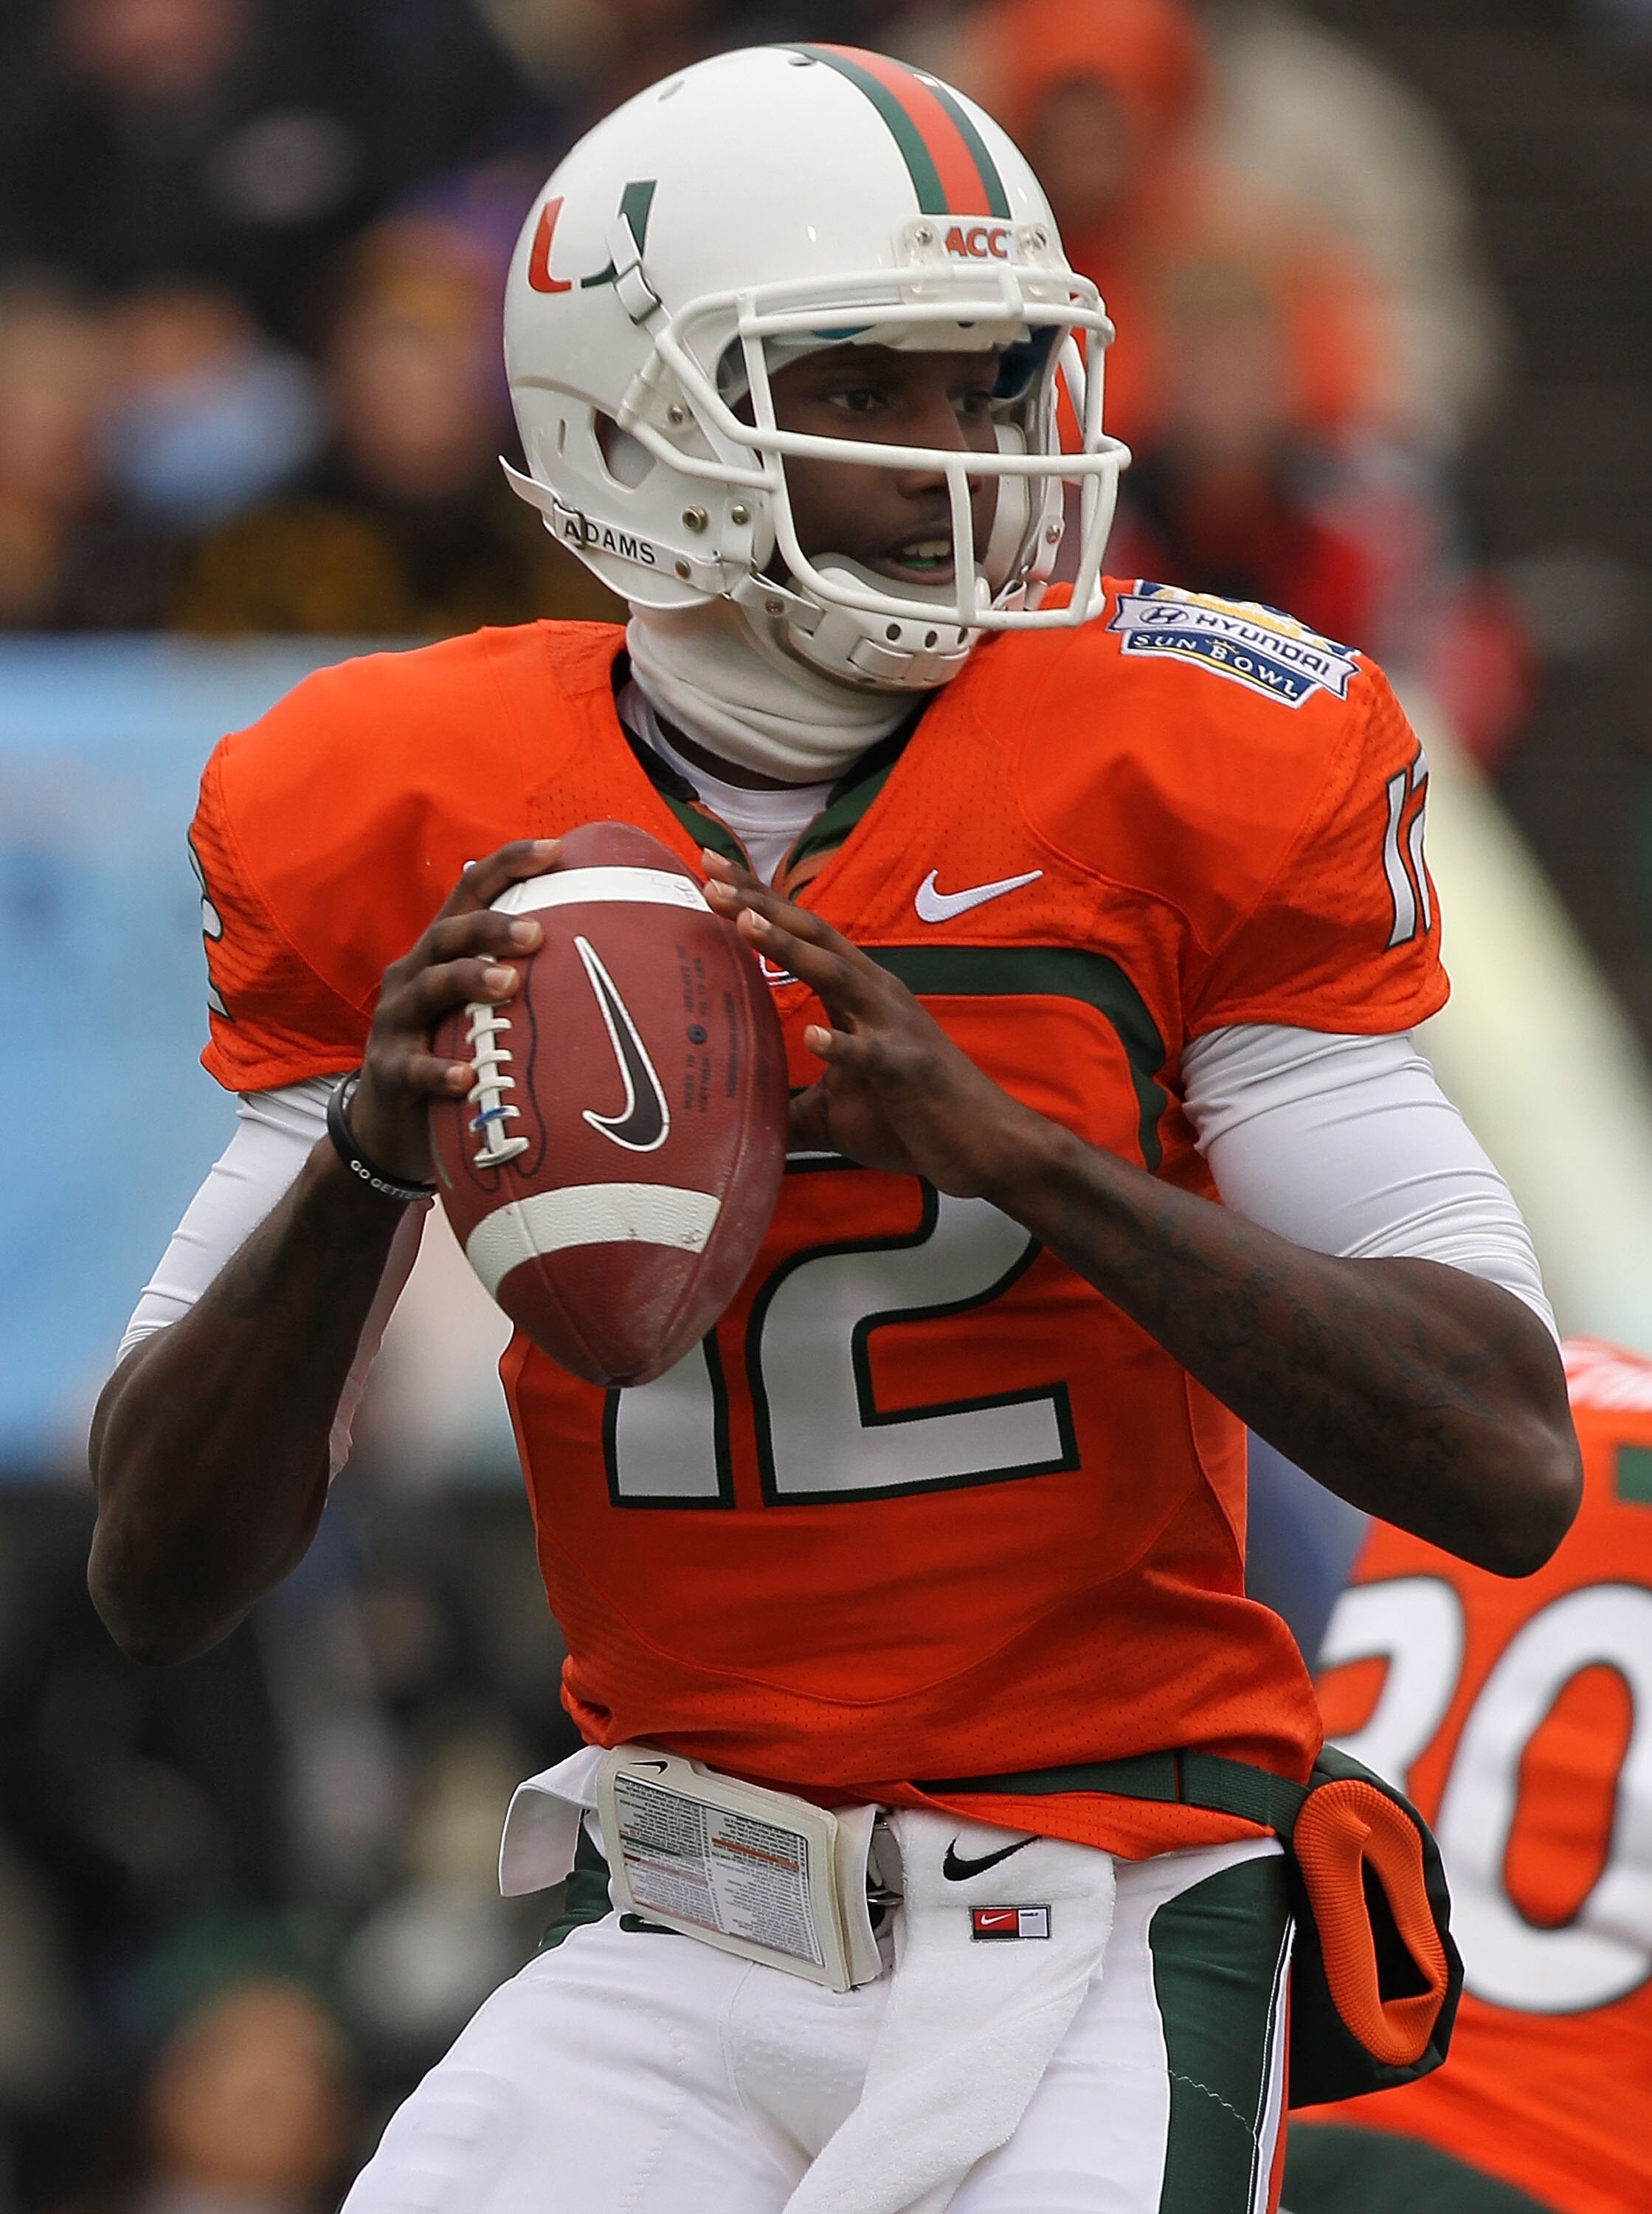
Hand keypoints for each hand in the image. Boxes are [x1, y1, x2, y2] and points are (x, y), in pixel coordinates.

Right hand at [349, 840, 557, 1182]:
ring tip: (509, 984)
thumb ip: (524, 980)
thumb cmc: (451, 1052)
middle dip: (490, 927)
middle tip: (538, 933)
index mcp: (441, 953)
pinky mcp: (388, 1072)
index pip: (469, 893)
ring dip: (468, 980)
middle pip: (448, 935)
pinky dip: (437, 1071)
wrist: (388, 1124)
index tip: (554, 848)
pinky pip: (411, 1068)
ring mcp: (396, 1022)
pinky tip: (464, 1077)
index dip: (506, 865)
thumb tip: (611, 961)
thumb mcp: (481, 1009)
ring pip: (428, 989)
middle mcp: (413, 975)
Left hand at [701, 852, 1049, 1198]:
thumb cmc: (912, 1117)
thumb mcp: (835, 1108)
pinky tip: (813, 1036)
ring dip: (791, 948)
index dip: (758, 899)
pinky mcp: (907, 1069)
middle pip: (813, 935)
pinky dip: (842, 1046)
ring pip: (837, 976)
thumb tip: (732, 1125)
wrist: (984, 1144)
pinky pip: (871, 1054)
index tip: (711, 869)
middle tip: (711, 877)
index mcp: (857, 994)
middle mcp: (874, 995)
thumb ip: (786, 1104)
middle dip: (761, 904)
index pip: (802, 934)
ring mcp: (893, 1028)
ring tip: (747, 923)